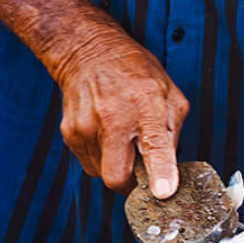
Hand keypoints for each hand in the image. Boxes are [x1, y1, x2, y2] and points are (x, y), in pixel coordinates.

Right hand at [55, 30, 189, 196]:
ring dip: (116, 168)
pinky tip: (107, 136)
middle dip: (131, 185)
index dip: (159, 173)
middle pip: (117, 177)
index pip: (154, 147)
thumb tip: (172, 171)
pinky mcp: (70, 132)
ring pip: (102, 174)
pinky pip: (89, 164)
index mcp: (145, 106)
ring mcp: (86, 126)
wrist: (87, 50)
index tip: (162, 192)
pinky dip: (101, 158)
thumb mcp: (169, 95)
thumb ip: (173, 134)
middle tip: (141, 173)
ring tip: (122, 142)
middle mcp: (113, 118)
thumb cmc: (134, 73)